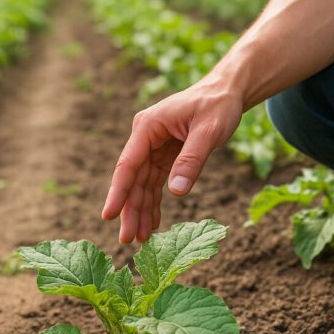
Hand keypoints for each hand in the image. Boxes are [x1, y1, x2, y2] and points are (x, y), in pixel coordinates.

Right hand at [101, 82, 242, 242]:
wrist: (226, 92)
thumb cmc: (218, 106)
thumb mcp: (208, 132)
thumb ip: (191, 160)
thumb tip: (176, 192)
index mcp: (148, 126)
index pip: (128, 165)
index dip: (118, 193)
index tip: (108, 216)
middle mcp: (145, 136)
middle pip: (133, 179)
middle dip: (130, 209)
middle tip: (127, 240)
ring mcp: (153, 146)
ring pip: (142, 184)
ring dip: (141, 210)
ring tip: (140, 239)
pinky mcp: (164, 154)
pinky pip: (155, 182)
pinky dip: (154, 201)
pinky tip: (153, 223)